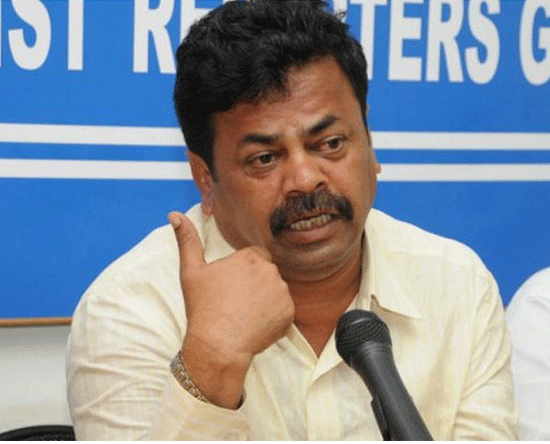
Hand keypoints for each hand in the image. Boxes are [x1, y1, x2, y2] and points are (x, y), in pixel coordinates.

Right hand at [169, 211, 294, 407]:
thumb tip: (174, 214)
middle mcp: (270, 271)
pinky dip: (273, 317)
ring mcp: (282, 292)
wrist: (218, 345)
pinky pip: (283, 311)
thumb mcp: (190, 271)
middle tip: (236, 302)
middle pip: (267, 273)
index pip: (256, 256)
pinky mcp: (289, 313)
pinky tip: (255, 325)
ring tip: (244, 315)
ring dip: (265, 300)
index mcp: (250, 257)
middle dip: (255, 284)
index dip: (244, 271)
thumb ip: (187, 240)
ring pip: (276, 292)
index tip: (231, 286)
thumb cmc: (203, 307)